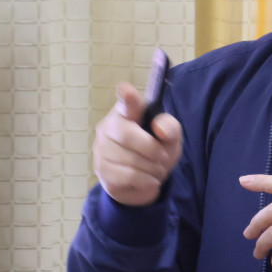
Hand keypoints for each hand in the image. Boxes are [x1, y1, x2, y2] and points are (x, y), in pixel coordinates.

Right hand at [93, 82, 182, 206]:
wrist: (146, 178)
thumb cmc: (156, 149)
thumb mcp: (171, 137)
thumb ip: (171, 128)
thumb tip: (160, 129)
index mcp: (126, 111)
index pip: (126, 102)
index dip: (126, 96)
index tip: (126, 90)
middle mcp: (108, 126)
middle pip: (129, 136)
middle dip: (154, 151)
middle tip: (164, 157)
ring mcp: (101, 149)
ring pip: (131, 161)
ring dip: (153, 169)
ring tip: (156, 169)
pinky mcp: (102, 171)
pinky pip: (129, 177)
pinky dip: (146, 181)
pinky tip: (148, 179)